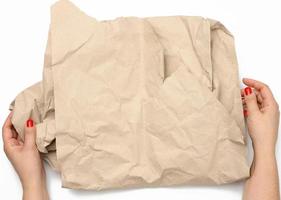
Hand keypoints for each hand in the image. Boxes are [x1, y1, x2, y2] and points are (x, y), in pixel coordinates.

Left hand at [2, 112, 48, 199]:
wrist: (34, 180)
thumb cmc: (28, 167)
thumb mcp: (29, 147)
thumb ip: (29, 133)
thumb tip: (28, 121)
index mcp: (9, 145)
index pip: (6, 128)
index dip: (10, 119)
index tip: (16, 110)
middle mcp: (13, 146)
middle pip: (14, 130)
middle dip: (19, 121)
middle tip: (25, 112)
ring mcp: (21, 148)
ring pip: (22, 134)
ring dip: (26, 127)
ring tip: (32, 118)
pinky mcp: (28, 150)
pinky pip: (28, 138)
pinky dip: (31, 133)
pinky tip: (37, 129)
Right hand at [242, 78, 279, 199]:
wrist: (264, 146)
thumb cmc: (261, 132)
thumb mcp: (253, 113)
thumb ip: (250, 100)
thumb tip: (248, 89)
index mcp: (272, 104)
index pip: (263, 88)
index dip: (253, 82)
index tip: (244, 80)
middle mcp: (271, 107)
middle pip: (260, 94)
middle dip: (249, 91)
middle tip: (238, 92)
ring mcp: (268, 113)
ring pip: (257, 101)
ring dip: (248, 99)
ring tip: (239, 100)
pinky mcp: (263, 118)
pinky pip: (256, 108)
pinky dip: (249, 106)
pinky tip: (243, 108)